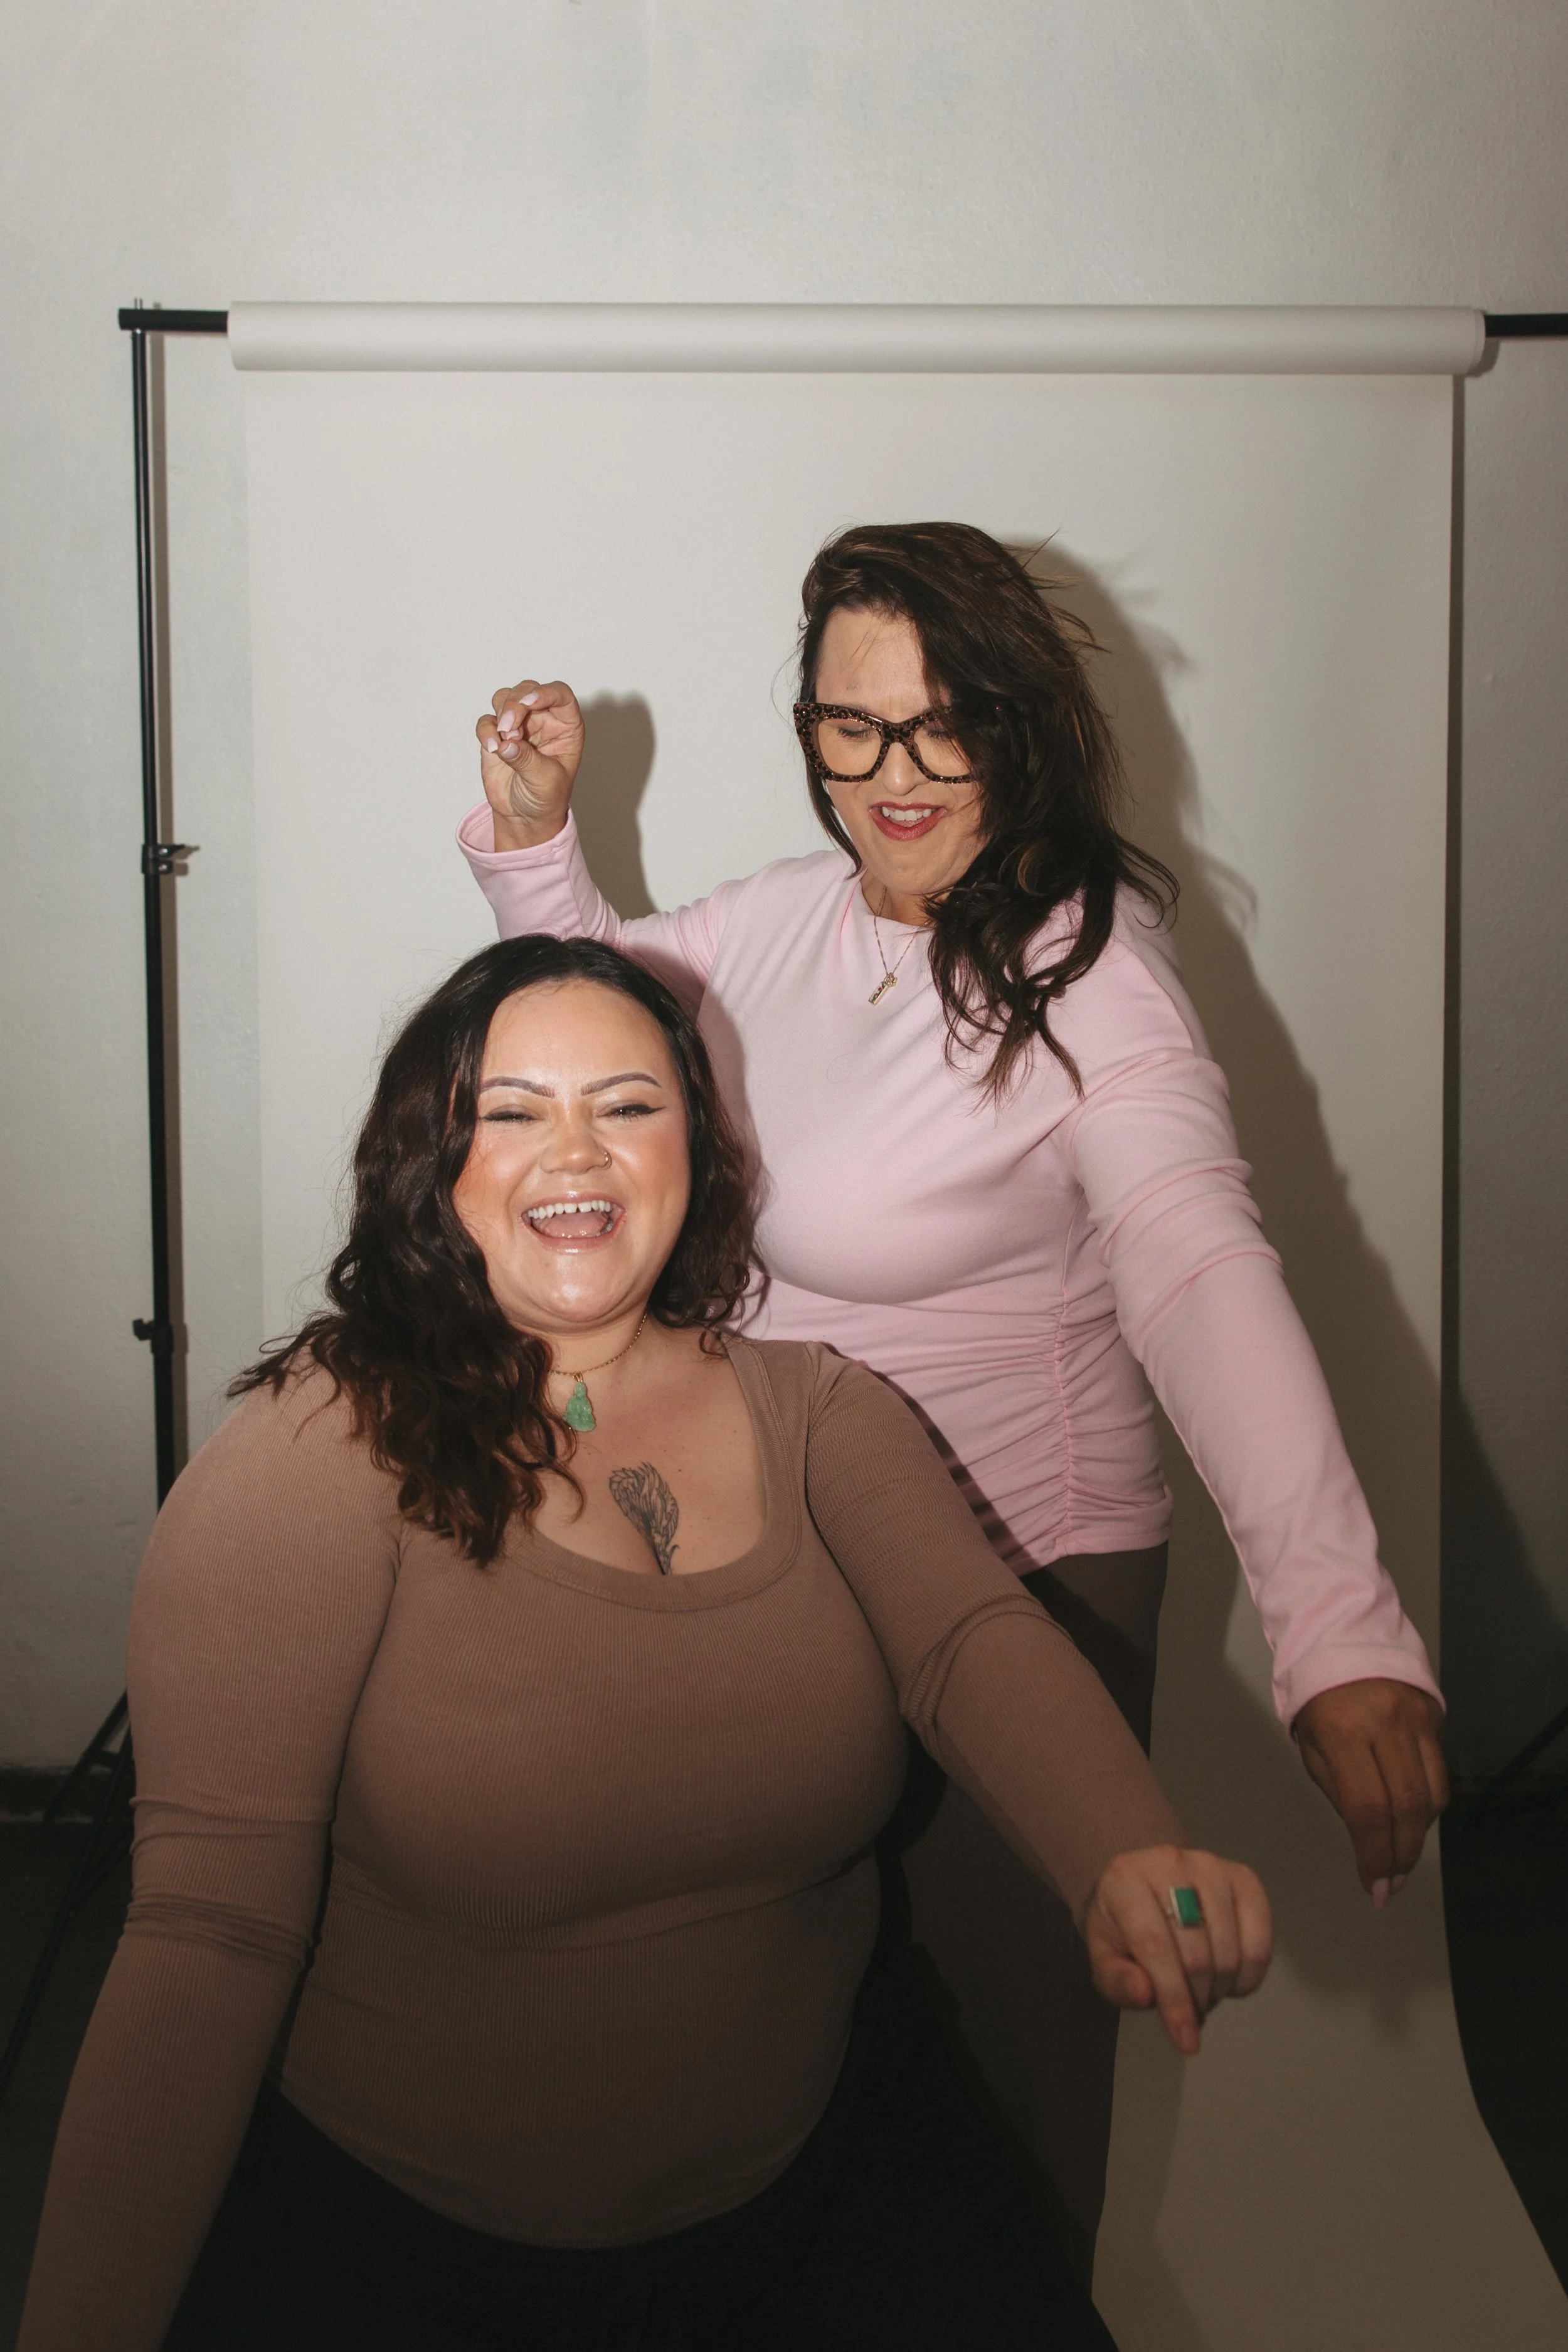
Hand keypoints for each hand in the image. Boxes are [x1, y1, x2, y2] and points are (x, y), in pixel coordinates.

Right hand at [475, 678, 584, 849]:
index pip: (559, 694)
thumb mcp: (546, 780)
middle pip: (527, 690)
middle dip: (515, 704)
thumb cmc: (546, 797)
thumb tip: (507, 744)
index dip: (544, 692)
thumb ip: (527, 759)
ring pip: (505, 698)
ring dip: (501, 713)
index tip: (528, 703)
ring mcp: (519, 725)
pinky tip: (492, 748)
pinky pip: (487, 721)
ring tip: (505, 739)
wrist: (525, 816)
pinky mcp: (497, 735)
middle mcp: (543, 719)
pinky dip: (486, 731)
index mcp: (565, 726)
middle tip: (509, 728)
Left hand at [1085, 1846, 1271, 2055]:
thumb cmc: (1124, 1926)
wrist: (1145, 1887)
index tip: (1186, 2041)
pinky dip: (1249, 1975)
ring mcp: (1211, 1866)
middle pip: (1196, 1953)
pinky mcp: (1243, 1877)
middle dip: (1196, 1999)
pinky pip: (1261, 1939)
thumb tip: (1145, 1994)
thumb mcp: (1105, 1957)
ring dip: (1220, 1989)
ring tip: (1202, 1991)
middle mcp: (1171, 1863)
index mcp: (1126, 1879)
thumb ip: (1117, 1980)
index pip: (1155, 1945)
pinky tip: (1229, 1979)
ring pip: (1229, 1950)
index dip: (1174, 1999)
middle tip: (1188, 2013)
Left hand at [1293, 1676, 1447, 1905]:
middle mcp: (1385, 1724)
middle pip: (1407, 1808)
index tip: (1375, 1888)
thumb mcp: (1312, 1746)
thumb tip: (1369, 1844)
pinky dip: (1429, 1805)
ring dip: (1418, 1836)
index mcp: (1343, 1732)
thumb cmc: (1316, 1698)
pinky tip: (1413, 1821)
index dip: (1375, 1856)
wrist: (1342, 1638)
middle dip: (1401, 1856)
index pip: (1368, 1810)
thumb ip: (1340, 1793)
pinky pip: (1439, 1774)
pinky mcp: (1435, 1715)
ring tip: (1401, 1858)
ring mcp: (1416, 1718)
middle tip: (1392, 1884)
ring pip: (1431, 1795)